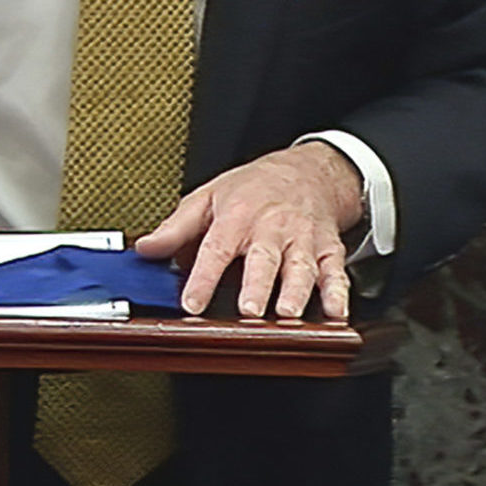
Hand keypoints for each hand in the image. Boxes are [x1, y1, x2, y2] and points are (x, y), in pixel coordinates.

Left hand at [133, 140, 364, 320]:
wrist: (307, 171)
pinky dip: (339, 293)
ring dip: (296, 292)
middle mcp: (271, 228)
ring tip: (288, 314)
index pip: (216, 248)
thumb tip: (146, 249)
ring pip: (301, 267)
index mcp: (237, 216)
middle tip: (249, 311)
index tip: (191, 303)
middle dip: (257, 286)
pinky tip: (336, 313)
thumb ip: (177, 227)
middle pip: (263, 259)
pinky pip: (335, 272)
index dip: (203, 278)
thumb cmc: (254, 188)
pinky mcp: (328, 251)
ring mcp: (302, 240)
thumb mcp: (208, 197)